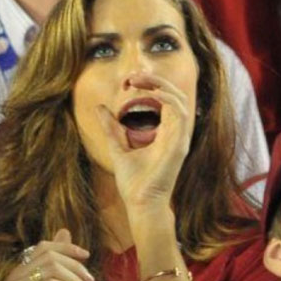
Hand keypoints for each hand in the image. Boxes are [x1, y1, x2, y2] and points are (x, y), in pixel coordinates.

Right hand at [4, 229, 92, 280]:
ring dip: (76, 280)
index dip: (67, 248)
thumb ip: (61, 259)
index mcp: (19, 271)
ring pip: (53, 269)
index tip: (86, 256)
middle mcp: (12, 278)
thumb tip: (64, 230)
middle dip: (75, 266)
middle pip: (50, 257)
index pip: (44, 247)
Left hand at [96, 71, 191, 213]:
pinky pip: (180, 114)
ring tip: (140, 80)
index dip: (151, 85)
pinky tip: (152, 94)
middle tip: (134, 76)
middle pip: (174, 95)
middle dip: (156, 80)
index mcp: (164, 133)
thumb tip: (100, 108)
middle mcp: (175, 134)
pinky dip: (167, 99)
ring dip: (161, 85)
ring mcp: (179, 138)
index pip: (165, 100)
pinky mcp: (179, 145)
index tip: (130, 81)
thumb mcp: (118, 148)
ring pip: (179, 100)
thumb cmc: (133, 183)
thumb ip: (112, 128)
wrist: (140, 203)